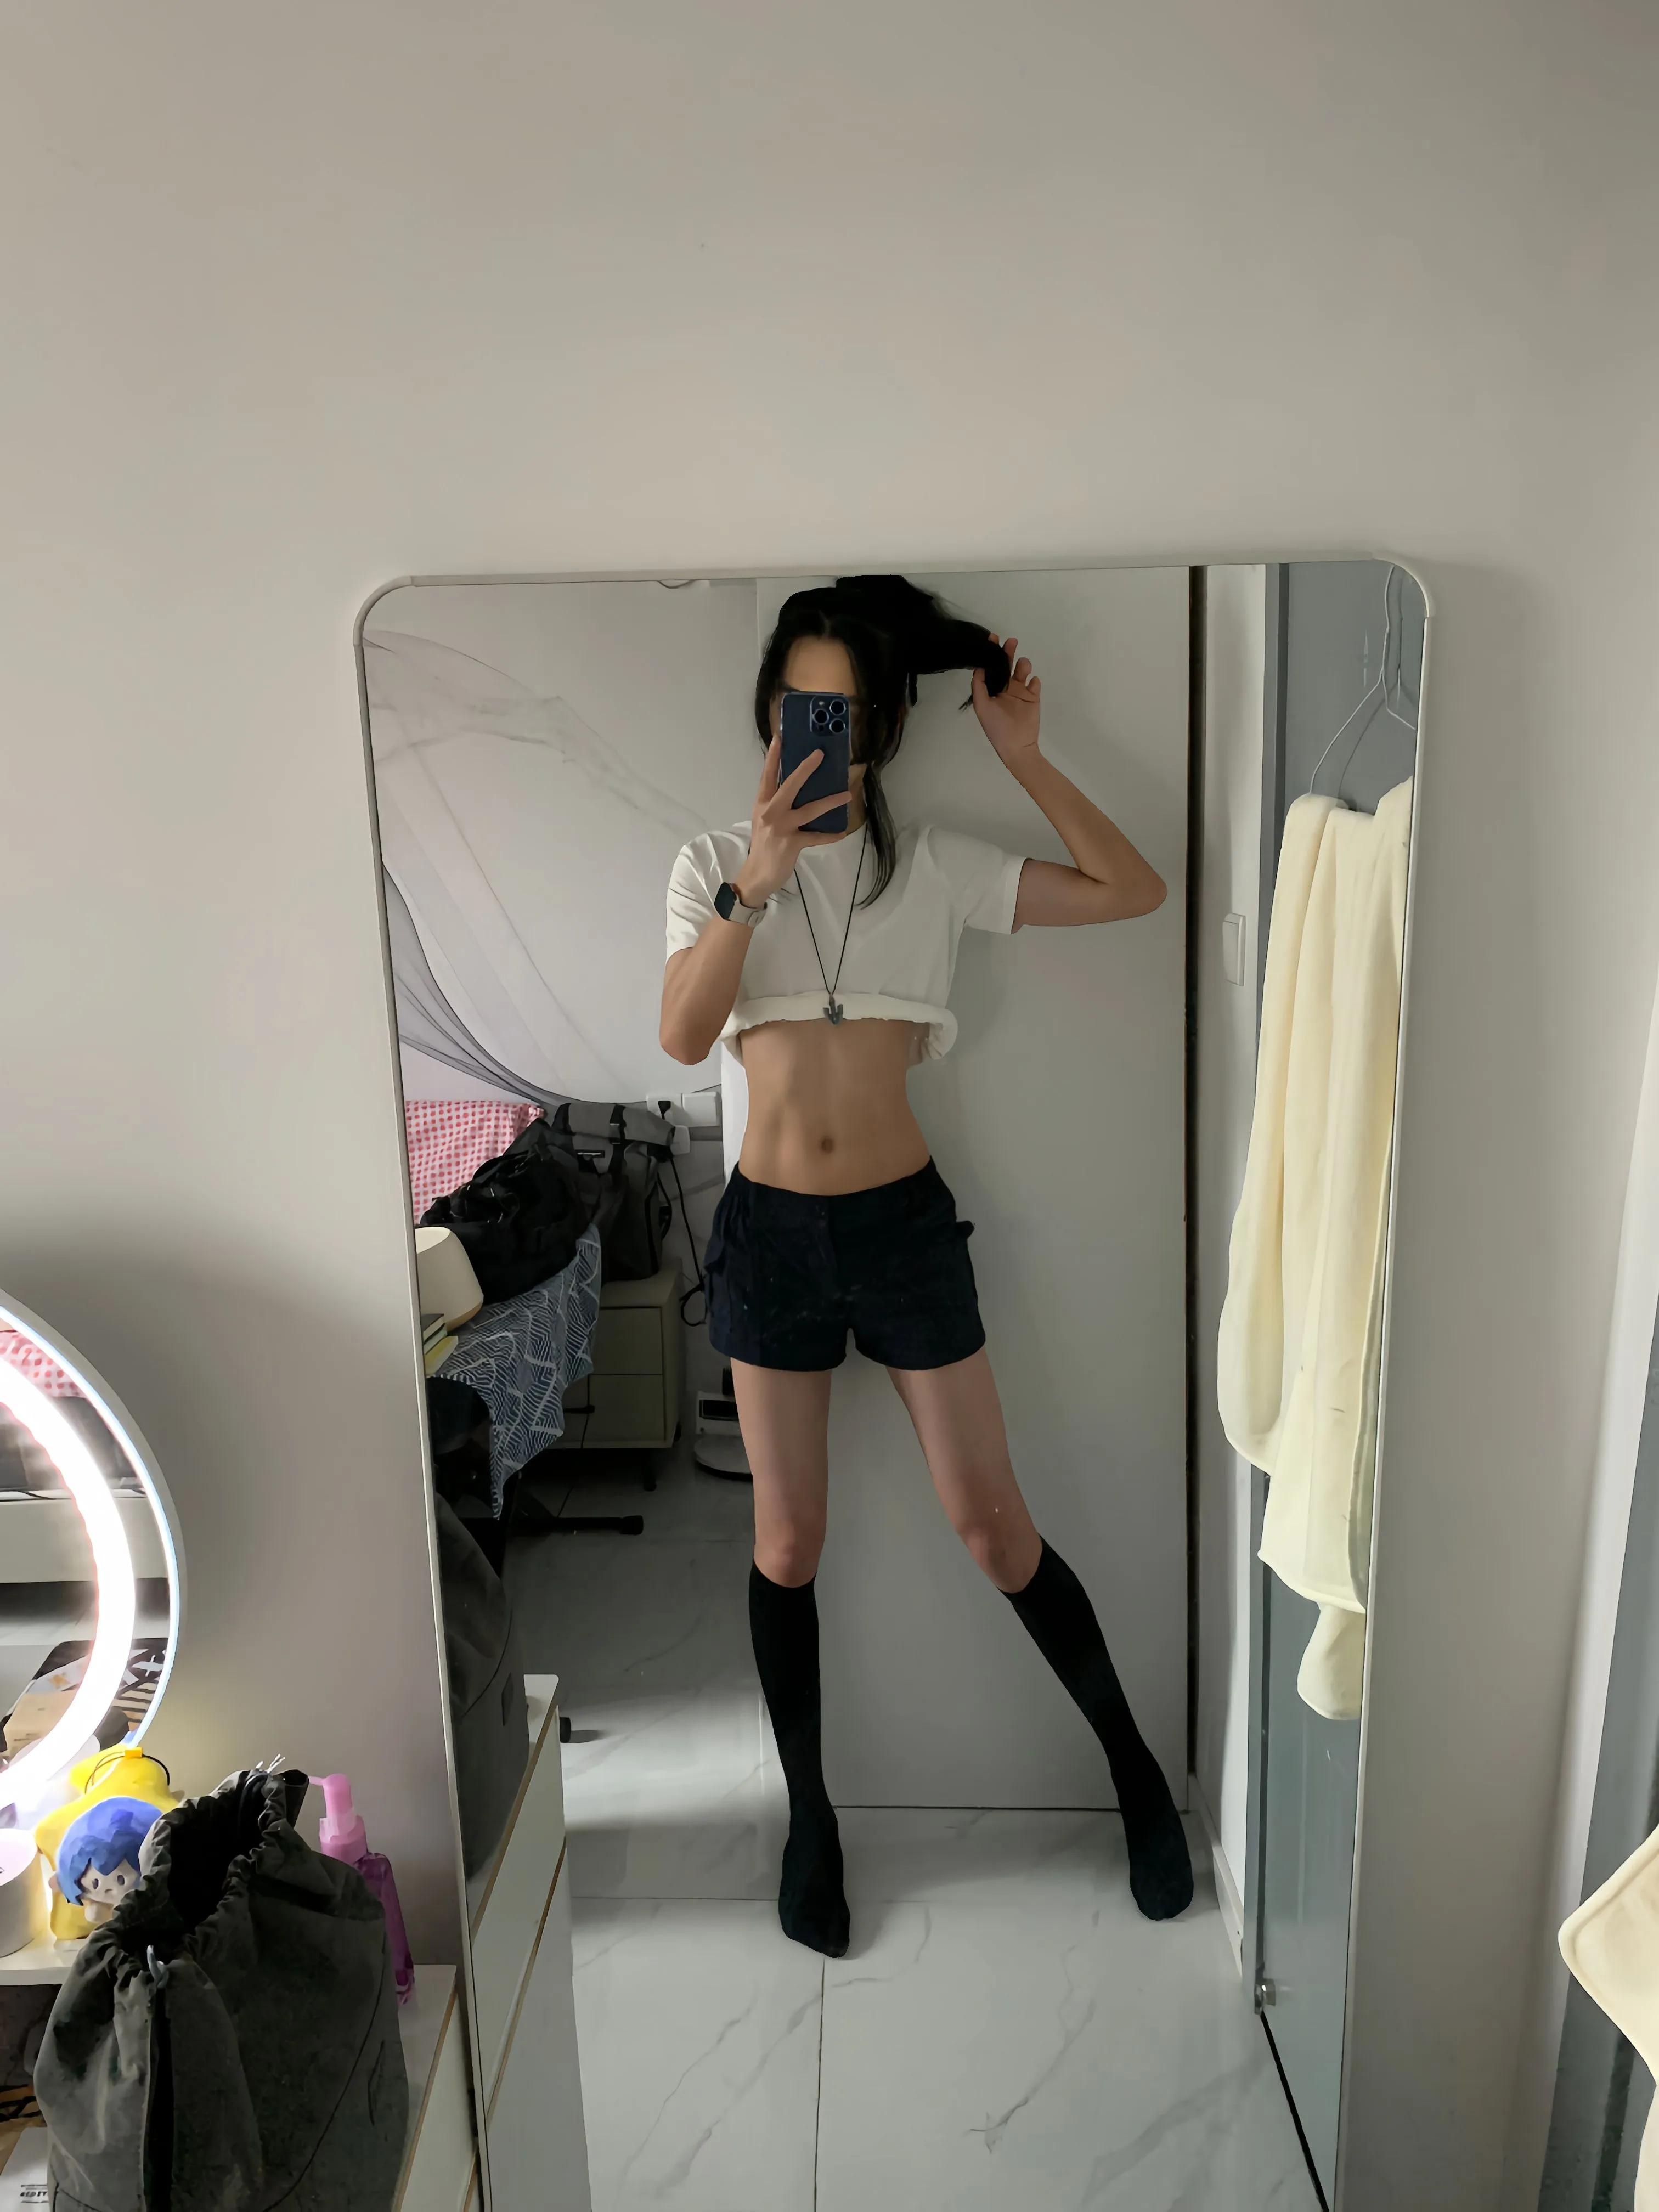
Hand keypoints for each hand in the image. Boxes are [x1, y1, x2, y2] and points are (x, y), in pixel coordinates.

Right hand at [733, 737, 851, 905]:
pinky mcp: (792, 843)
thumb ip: (777, 803)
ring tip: (846, 795)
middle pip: (790, 785)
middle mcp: (771, 811)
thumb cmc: (763, 845)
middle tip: (820, 754)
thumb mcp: (764, 819)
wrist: (757, 875)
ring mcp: (781, 827)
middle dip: (806, 768)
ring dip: (830, 801)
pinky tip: (841, 833)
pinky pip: (816, 836)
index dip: (773, 756)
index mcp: (762, 803)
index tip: (780, 738)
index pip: (767, 775)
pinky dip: (830, 836)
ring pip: (810, 809)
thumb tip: (797, 787)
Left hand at [971, 634, 1041, 765]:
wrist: (1017, 746)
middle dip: (1008, 653)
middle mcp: (1005, 689)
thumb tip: (978, 666)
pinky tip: (1031, 682)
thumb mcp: (981, 706)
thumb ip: (979, 685)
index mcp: (991, 690)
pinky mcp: (1033, 697)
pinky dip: (1033, 680)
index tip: (993, 639)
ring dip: (1022, 665)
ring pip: (1021, 671)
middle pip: (1006, 666)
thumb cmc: (996, 727)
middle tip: (1011, 642)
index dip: (991, 654)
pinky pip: (1034, 683)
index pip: (990, 668)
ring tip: (1023, 665)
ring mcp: (1020, 692)